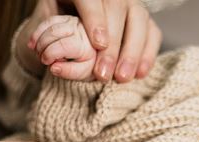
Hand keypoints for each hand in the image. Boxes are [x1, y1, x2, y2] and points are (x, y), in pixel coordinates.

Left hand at [16, 0, 161, 82]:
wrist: (69, 31)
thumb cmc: (55, 27)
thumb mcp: (45, 27)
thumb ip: (50, 35)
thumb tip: (54, 57)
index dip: (95, 19)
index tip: (98, 44)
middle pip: (117, 9)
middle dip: (113, 44)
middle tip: (103, 74)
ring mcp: (129, 3)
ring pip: (139, 19)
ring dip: (132, 51)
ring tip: (122, 77)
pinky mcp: (143, 19)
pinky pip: (152, 32)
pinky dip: (148, 53)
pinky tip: (139, 73)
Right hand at [30, 15, 96, 80]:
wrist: (95, 56)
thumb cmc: (87, 65)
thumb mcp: (82, 73)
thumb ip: (69, 72)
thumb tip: (53, 68)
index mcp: (86, 43)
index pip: (63, 45)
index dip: (50, 54)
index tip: (46, 62)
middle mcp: (80, 29)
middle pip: (53, 33)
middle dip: (42, 47)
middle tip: (42, 59)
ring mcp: (72, 22)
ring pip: (49, 26)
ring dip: (39, 40)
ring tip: (39, 53)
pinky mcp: (65, 19)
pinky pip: (47, 22)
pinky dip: (38, 33)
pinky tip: (33, 44)